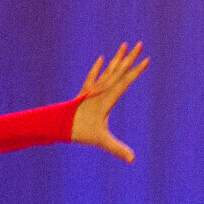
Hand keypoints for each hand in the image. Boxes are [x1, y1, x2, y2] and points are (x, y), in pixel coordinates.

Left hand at [68, 41, 148, 161]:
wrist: (57, 125)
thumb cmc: (80, 132)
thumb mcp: (101, 140)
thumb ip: (117, 149)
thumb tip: (132, 159)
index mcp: (107, 98)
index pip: (125, 82)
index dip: (137, 71)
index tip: (147, 59)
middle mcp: (100, 90)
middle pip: (118, 70)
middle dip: (130, 58)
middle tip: (140, 44)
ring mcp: (92, 90)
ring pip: (108, 70)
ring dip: (117, 59)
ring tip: (124, 45)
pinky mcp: (85, 92)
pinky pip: (93, 76)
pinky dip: (97, 68)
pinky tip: (101, 59)